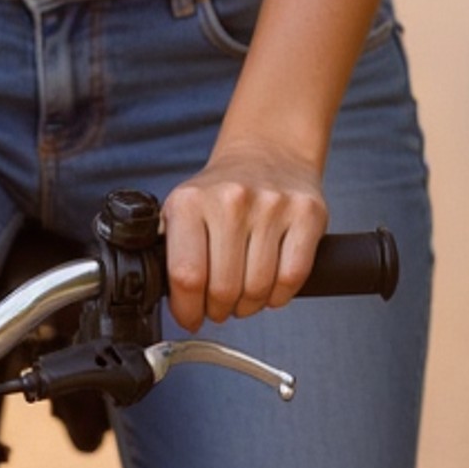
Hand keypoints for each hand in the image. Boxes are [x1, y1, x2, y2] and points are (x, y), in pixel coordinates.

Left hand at [160, 140, 329, 333]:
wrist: (268, 151)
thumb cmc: (223, 190)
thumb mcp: (181, 208)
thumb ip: (168, 250)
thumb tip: (161, 293)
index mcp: (191, 200)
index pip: (186, 275)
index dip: (188, 309)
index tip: (191, 316)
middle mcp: (231, 199)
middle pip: (223, 290)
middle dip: (219, 310)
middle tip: (219, 304)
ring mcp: (272, 205)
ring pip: (258, 290)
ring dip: (249, 305)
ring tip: (244, 292)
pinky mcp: (307, 213)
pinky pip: (291, 279)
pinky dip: (279, 295)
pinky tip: (270, 284)